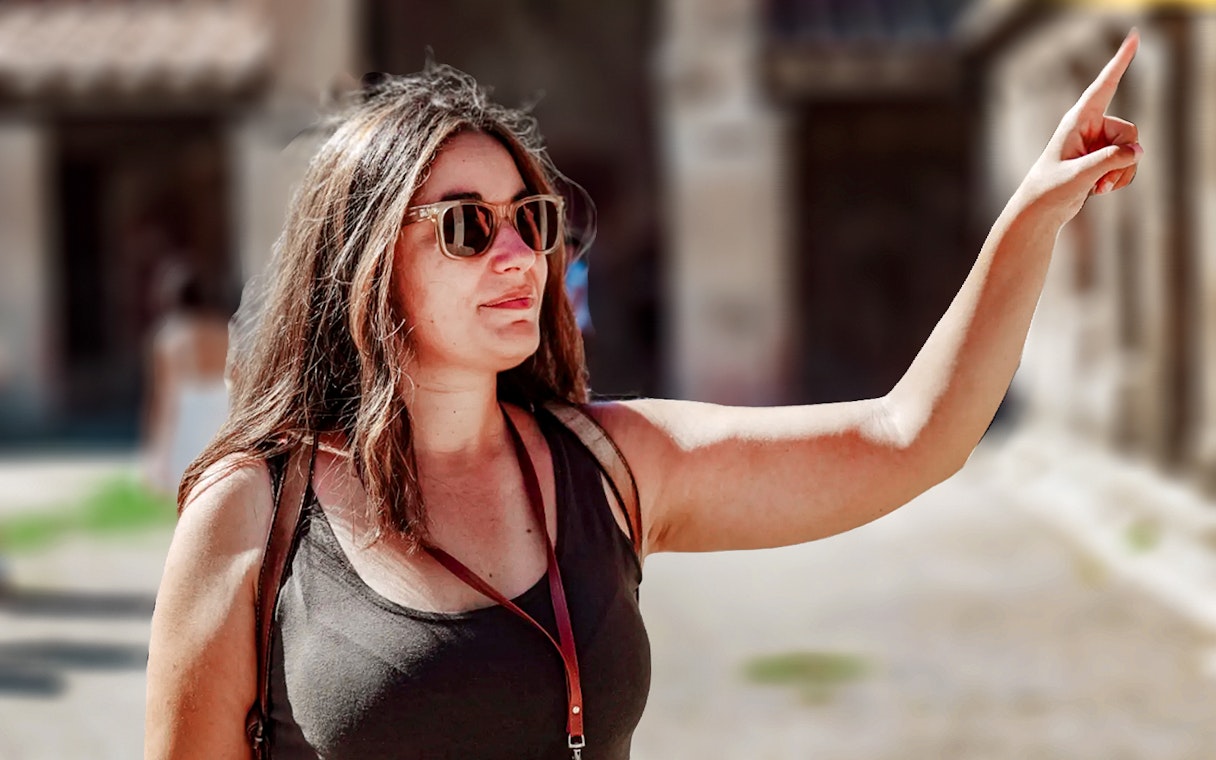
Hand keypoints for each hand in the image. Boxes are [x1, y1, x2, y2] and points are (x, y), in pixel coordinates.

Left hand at [1019, 28, 1143, 224]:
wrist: (1040, 211)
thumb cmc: (1049, 190)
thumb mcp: (1078, 176)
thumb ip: (1108, 161)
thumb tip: (1137, 151)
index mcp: (1078, 120)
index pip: (1104, 86)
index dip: (1120, 62)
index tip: (1134, 36)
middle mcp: (1090, 126)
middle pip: (1130, 132)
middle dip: (1125, 157)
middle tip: (1103, 180)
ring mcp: (1098, 142)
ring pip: (1132, 149)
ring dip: (1122, 172)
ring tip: (1099, 188)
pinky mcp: (1102, 157)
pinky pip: (1128, 162)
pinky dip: (1120, 177)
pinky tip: (1100, 189)